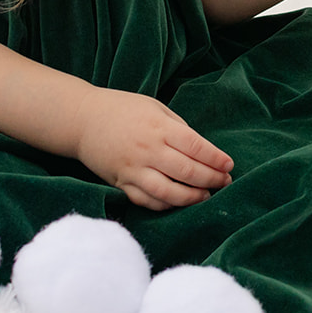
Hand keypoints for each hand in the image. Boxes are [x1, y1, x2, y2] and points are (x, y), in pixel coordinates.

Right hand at [75, 87, 232, 210]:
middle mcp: (148, 150)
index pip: (195, 146)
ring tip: (206, 196)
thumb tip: (200, 150)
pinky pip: (146, 201)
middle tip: (225, 182)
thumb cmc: (123, 109)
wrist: (82, 120)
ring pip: (168, 192)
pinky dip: (166, 205)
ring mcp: (133, 169)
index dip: (215, 158)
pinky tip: (179, 202)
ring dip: (191, 197)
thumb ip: (177, 127)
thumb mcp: (154, 107)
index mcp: (158, 127)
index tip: (229, 165)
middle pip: (187, 171)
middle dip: (211, 179)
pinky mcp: (120, 183)